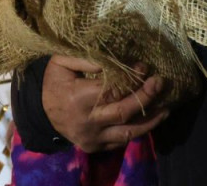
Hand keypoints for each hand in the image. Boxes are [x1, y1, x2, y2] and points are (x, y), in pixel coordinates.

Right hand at [41, 55, 170, 152]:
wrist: (40, 111)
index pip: (112, 89)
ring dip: (150, 120)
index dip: (131, 79)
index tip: (144, 67)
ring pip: (127, 132)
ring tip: (166, 108)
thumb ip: (85, 59)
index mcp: (78, 98)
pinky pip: (121, 141)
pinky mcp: (96, 147)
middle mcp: (87, 122)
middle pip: (123, 111)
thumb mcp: (61, 63)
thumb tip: (113, 60)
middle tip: (160, 82)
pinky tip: (151, 120)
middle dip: (145, 97)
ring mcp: (92, 138)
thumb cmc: (53, 81)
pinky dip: (137, 131)